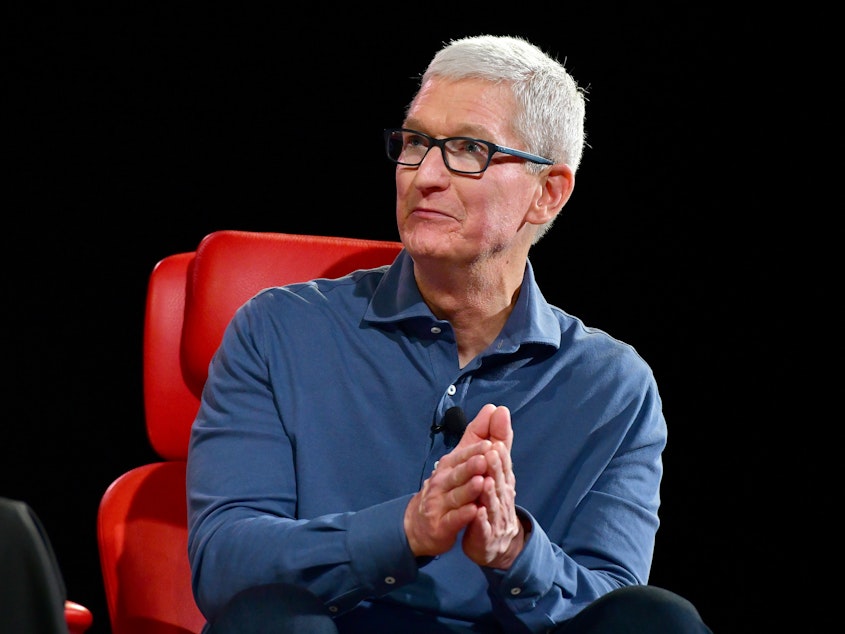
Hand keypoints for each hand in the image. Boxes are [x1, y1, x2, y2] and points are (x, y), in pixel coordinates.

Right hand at [404, 405, 524, 567]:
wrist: (421, 523)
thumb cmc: (446, 488)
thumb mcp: (460, 461)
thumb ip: (477, 436)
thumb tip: (492, 409)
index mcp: (449, 465)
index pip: (463, 455)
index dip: (476, 450)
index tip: (490, 443)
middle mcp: (442, 481)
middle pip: (458, 473)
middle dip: (471, 465)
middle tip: (485, 457)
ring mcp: (439, 504)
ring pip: (456, 495)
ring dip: (468, 489)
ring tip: (482, 482)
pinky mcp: (440, 525)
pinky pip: (452, 520)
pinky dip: (463, 516)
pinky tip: (474, 512)